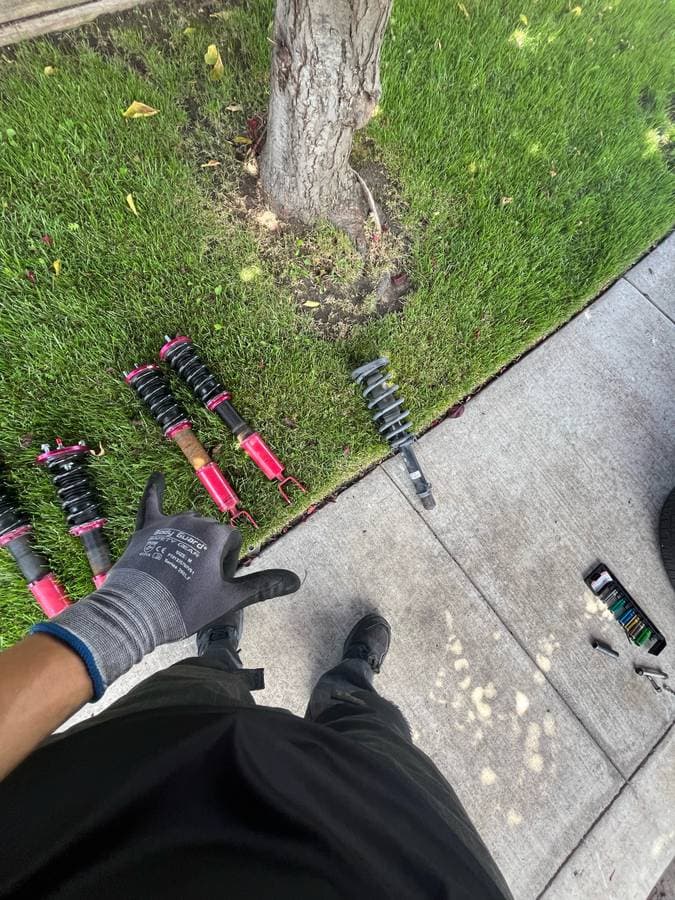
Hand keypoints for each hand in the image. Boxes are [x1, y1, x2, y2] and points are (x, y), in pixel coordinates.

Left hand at [32, 473, 300, 698]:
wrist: (135, 612)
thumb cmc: (185, 607)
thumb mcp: (229, 599)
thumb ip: (262, 585)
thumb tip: (297, 581)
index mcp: (217, 534)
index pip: (233, 542)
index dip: (226, 565)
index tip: (213, 587)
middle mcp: (195, 521)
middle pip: (211, 533)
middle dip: (208, 554)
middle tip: (194, 585)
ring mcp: (168, 523)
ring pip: (189, 523)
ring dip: (190, 539)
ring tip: (180, 570)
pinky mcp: (146, 529)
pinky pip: (151, 504)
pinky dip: (154, 491)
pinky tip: (155, 477)